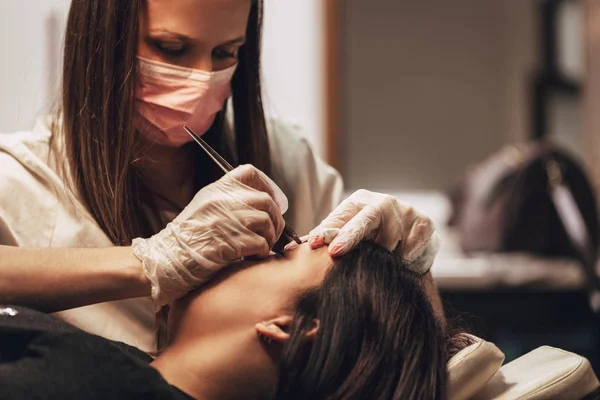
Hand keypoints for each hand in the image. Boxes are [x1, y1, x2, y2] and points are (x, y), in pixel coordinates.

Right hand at [132, 165, 286, 306]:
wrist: (164, 261)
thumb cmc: (186, 241)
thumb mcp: (203, 209)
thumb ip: (228, 202)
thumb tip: (261, 204)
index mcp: (215, 190)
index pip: (249, 172)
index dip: (267, 186)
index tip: (271, 202)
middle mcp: (222, 201)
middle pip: (265, 200)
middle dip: (274, 219)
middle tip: (270, 234)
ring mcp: (226, 221)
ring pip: (266, 222)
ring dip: (268, 238)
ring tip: (259, 248)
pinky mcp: (231, 243)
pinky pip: (262, 244)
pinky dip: (262, 253)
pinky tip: (251, 258)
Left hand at [307, 189, 438, 273]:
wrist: (408, 230)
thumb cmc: (368, 233)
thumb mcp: (345, 231)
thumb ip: (322, 239)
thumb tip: (289, 251)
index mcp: (358, 202)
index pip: (342, 217)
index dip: (329, 231)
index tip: (313, 243)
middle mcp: (382, 203)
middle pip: (366, 221)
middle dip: (351, 237)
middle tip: (336, 252)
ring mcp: (405, 211)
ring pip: (390, 241)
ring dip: (383, 256)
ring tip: (382, 261)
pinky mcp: (425, 223)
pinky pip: (412, 248)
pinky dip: (406, 259)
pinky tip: (402, 261)